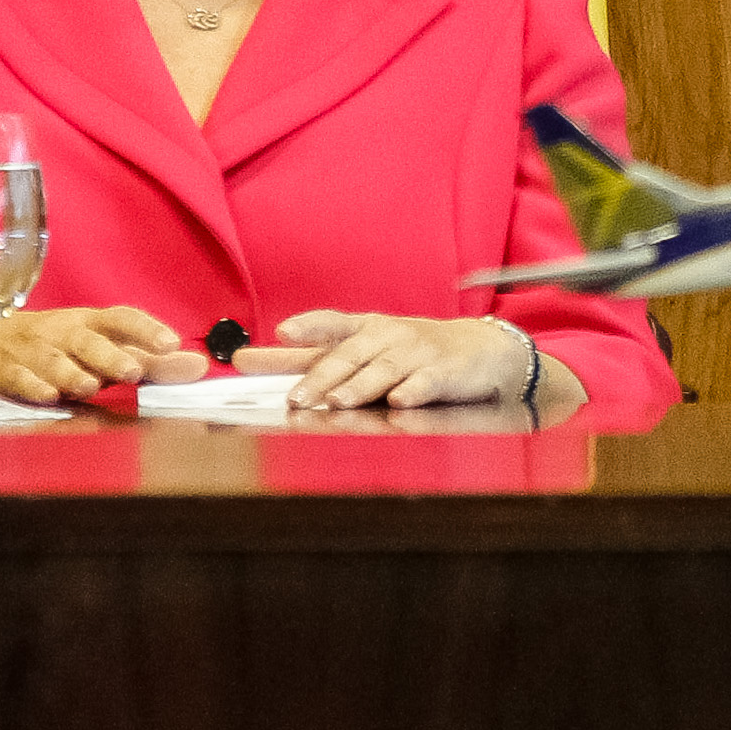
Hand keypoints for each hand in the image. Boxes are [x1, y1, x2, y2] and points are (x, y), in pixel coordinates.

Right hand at [0, 307, 209, 404]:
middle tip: (133, 370)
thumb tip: (200, 367)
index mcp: (92, 323)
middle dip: (109, 354)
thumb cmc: (64, 348)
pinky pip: (19, 377)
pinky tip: (48, 396)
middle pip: (87, 340)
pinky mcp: (6, 370)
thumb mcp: (107, 349)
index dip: (146, 329)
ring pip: (52, 359)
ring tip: (89, 386)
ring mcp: (33, 350)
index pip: (122, 318)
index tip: (172, 343)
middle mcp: (64, 332)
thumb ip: (153, 362)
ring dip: (71, 372)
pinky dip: (33, 386)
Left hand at [236, 308, 576, 412]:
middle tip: (297, 398)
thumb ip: (311, 357)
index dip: (307, 329)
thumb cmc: (415, 351)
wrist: (482, 350)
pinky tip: (399, 402)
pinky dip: (414, 391)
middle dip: (323, 376)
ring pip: (385, 370)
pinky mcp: (447, 372)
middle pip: (352, 355)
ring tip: (337, 402)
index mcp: (367, 329)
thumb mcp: (366, 347)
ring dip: (360, 386)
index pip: (332, 327)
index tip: (282, 334)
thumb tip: (248, 359)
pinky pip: (428, 381)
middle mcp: (390, 336)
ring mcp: (419, 352)